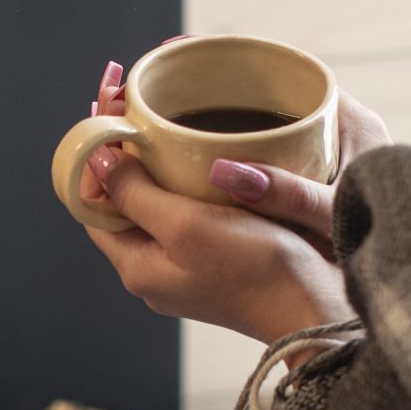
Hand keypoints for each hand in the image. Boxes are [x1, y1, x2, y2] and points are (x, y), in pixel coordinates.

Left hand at [80, 74, 388, 343]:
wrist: (319, 308)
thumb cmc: (256, 271)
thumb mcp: (185, 226)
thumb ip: (135, 193)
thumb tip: (94, 159)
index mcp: (136, 265)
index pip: (93, 203)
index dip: (92, 156)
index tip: (103, 111)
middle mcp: (156, 268)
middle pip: (122, 199)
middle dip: (121, 150)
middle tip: (129, 101)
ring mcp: (188, 264)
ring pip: (156, 200)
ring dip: (154, 160)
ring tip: (157, 116)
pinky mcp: (220, 256)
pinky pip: (189, 208)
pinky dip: (185, 176)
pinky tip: (199, 153)